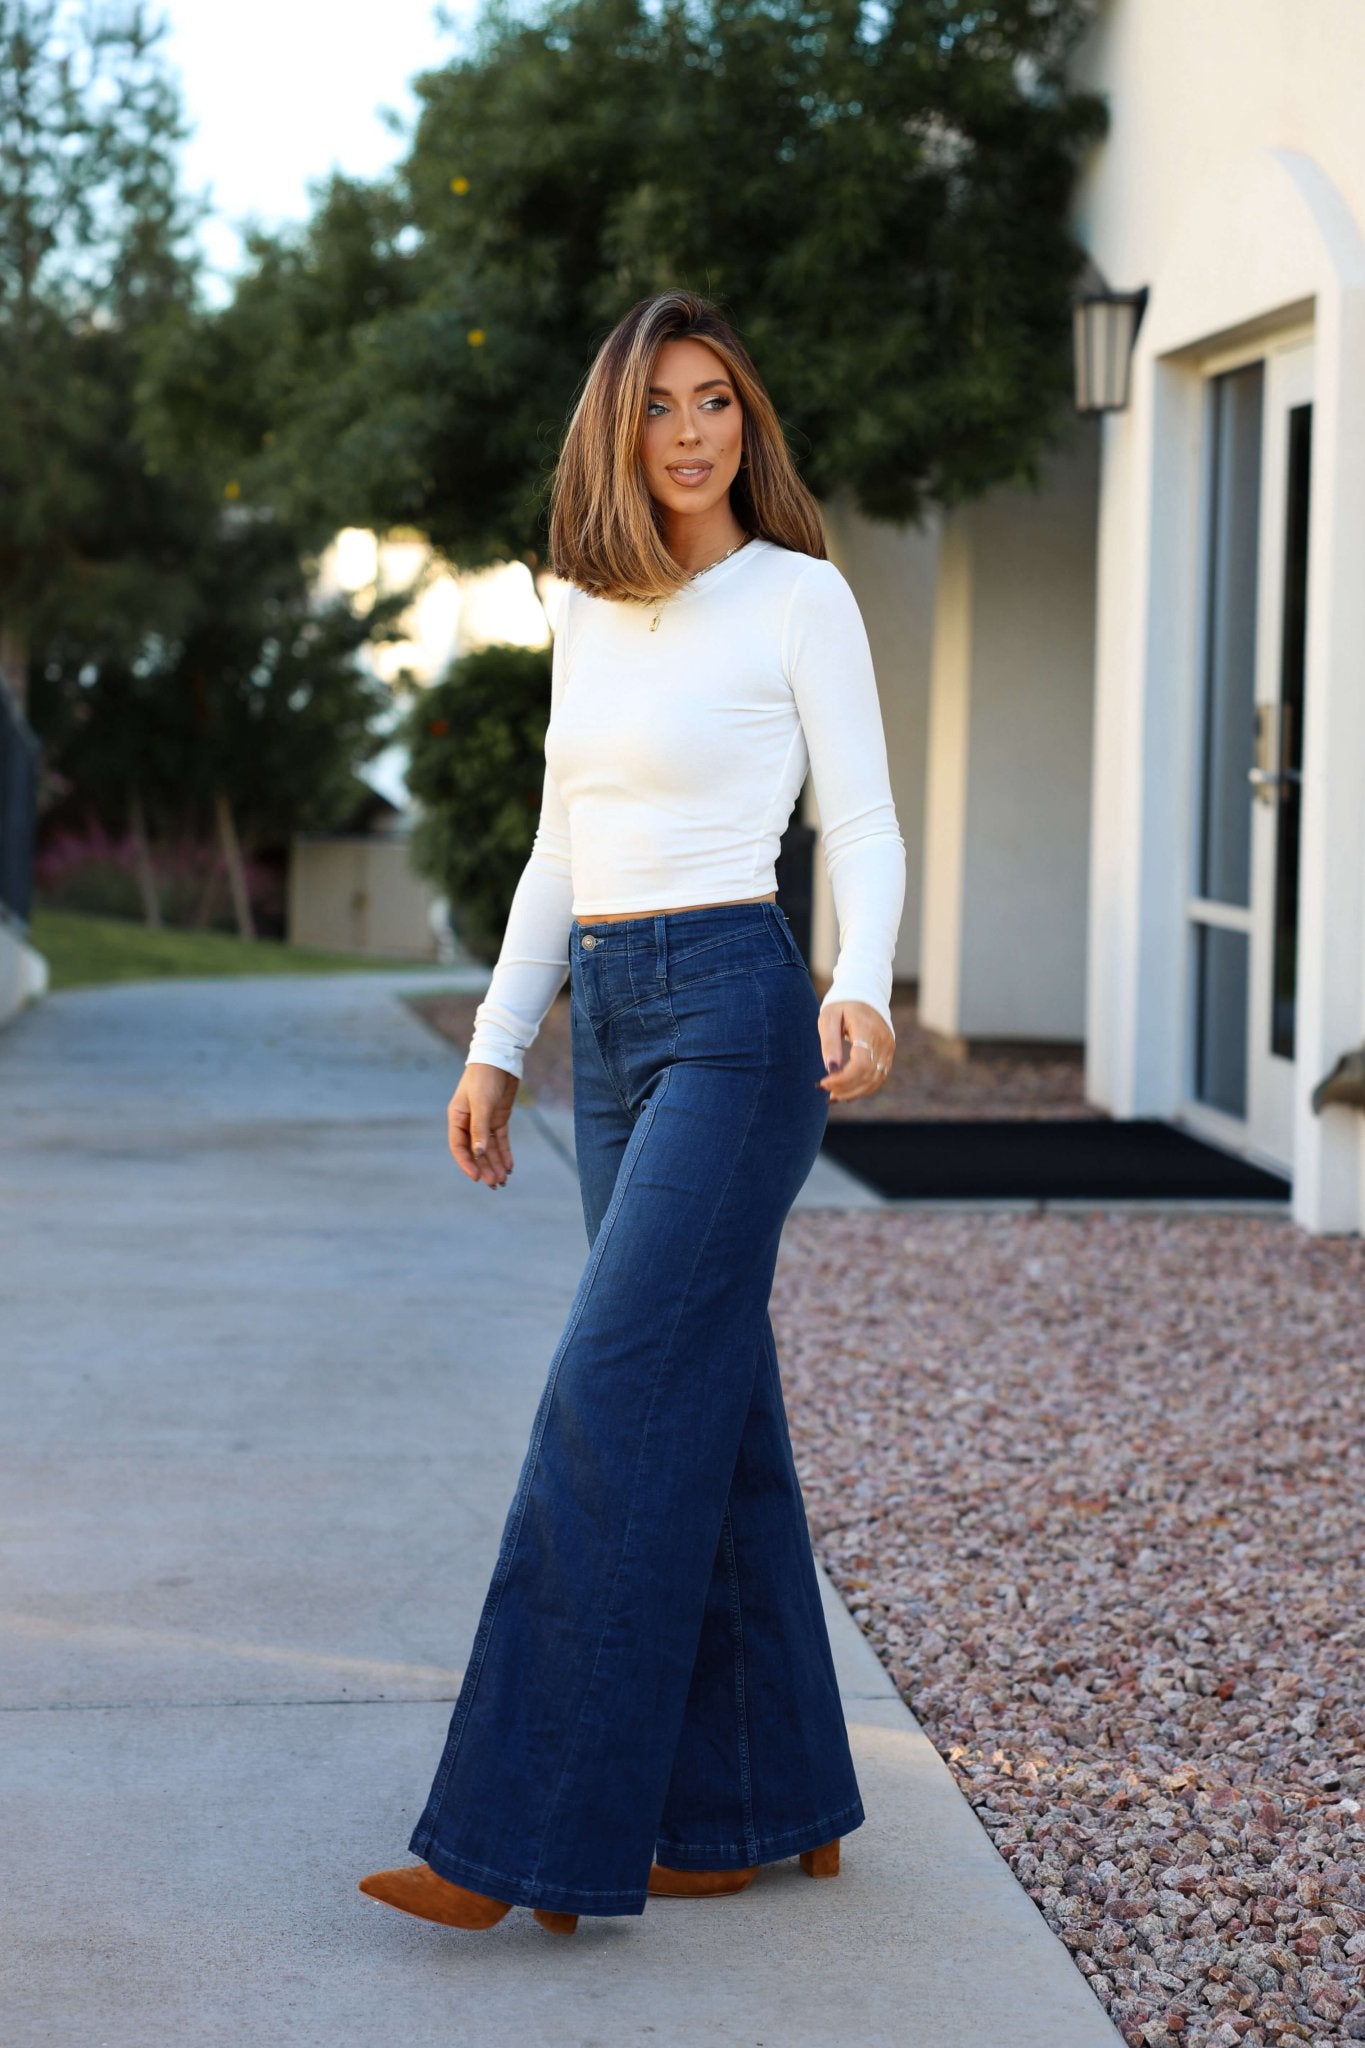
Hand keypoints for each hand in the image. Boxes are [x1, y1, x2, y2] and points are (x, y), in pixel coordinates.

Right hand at [449, 1061, 520, 1186]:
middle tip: (494, 1185)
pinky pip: (500, 1140)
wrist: (500, 1059)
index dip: (467, 1163)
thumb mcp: (481, 1104)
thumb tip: (478, 1153)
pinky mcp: (498, 1118)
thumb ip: (479, 1129)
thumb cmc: (484, 1078)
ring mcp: (484, 1121)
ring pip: (488, 1148)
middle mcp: (469, 1122)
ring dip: (495, 1164)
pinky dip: (504, 1153)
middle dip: (484, 1168)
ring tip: (503, 1181)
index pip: (459, 1147)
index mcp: (457, 1118)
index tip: (476, 1177)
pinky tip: (509, 1167)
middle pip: (475, 1151)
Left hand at [817, 998, 894, 1101]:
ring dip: (855, 1092)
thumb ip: (830, 1043)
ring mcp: (889, 1047)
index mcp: (867, 1030)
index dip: (842, 1079)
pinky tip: (847, 1093)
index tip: (823, 1082)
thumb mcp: (829, 1018)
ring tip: (833, 1097)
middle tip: (825, 1093)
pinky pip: (879, 1076)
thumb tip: (830, 1069)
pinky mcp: (888, 1052)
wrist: (864, 992)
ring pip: (875, 1080)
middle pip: (868, 1075)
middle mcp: (883, 1041)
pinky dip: (864, 1088)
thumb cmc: (842, 1004)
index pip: (860, 1064)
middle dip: (846, 1088)